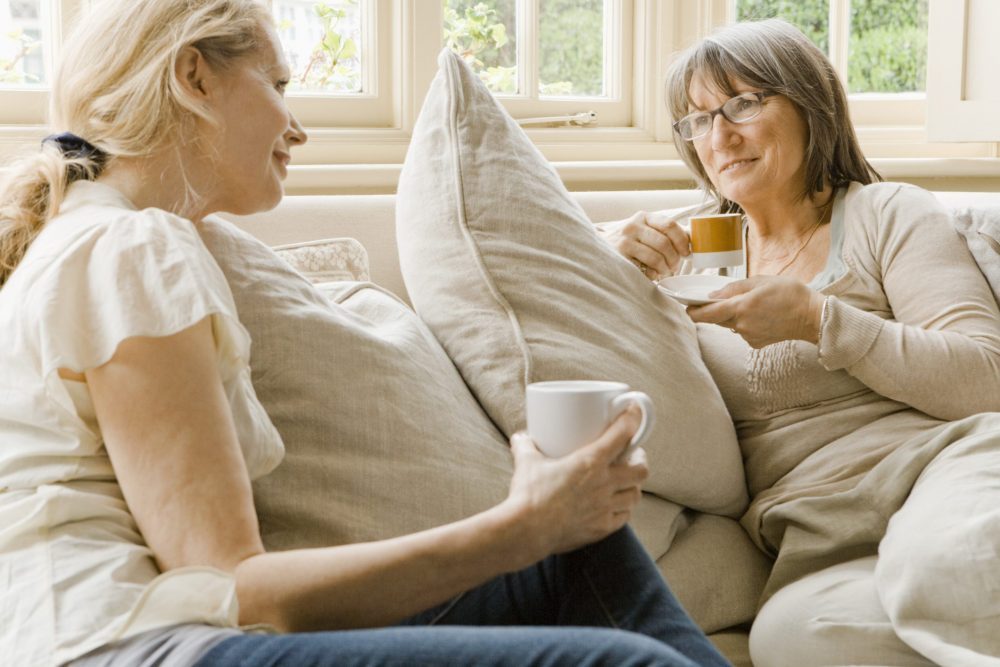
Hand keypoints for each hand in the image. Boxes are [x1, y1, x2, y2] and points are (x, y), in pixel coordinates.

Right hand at [505, 406, 648, 558]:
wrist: (526, 532)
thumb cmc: (528, 495)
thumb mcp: (526, 463)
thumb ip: (525, 446)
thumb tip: (521, 437)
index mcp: (590, 462)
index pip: (622, 434)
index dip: (633, 419)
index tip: (635, 410)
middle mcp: (604, 484)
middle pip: (641, 468)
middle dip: (640, 459)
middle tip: (631, 454)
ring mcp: (605, 508)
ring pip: (635, 494)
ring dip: (633, 485)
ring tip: (624, 481)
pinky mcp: (601, 528)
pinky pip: (624, 517)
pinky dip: (623, 509)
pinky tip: (615, 505)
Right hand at [602, 211, 690, 279]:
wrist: (600, 249)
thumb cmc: (630, 242)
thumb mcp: (646, 231)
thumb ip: (666, 233)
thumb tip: (692, 239)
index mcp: (644, 217)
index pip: (670, 225)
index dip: (682, 240)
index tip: (687, 253)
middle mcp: (632, 225)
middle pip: (664, 243)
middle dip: (674, 258)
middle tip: (674, 267)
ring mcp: (624, 241)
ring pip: (655, 257)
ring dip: (664, 268)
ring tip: (663, 271)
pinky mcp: (619, 257)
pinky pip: (644, 268)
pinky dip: (651, 274)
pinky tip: (650, 274)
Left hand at [686, 275, 824, 348]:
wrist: (813, 317)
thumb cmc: (790, 294)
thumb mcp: (761, 281)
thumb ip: (734, 288)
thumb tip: (713, 296)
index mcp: (741, 308)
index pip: (706, 314)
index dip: (693, 310)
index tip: (687, 305)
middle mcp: (741, 325)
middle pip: (716, 319)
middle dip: (714, 310)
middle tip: (724, 298)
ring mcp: (748, 336)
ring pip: (729, 324)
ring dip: (732, 315)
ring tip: (753, 304)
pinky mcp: (755, 343)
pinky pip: (742, 331)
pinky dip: (745, 323)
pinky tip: (761, 315)